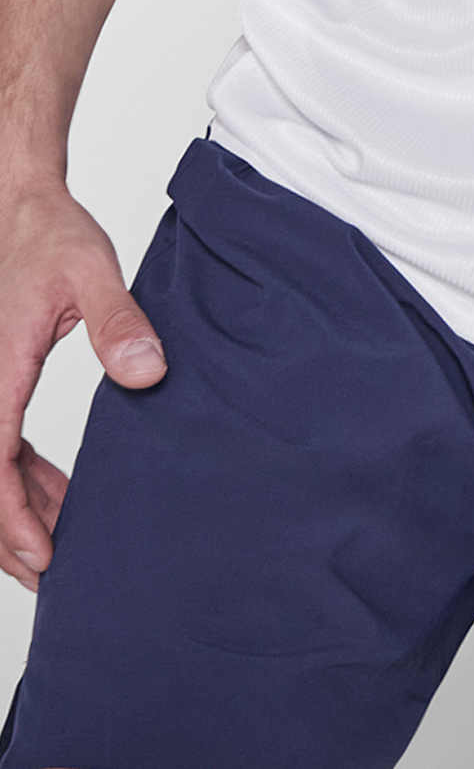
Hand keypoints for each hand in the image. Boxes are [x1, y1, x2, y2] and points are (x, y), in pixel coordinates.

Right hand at [0, 180, 165, 587]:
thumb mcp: (92, 272)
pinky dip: (21, 478)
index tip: (41, 557)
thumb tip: (147, 375)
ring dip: (17, 510)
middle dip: (11, 535)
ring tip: (59, 548)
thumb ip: (120, 322)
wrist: (20, 208)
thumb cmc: (51, 236)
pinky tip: (54, 496)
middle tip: (53, 577)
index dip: (12, 519)